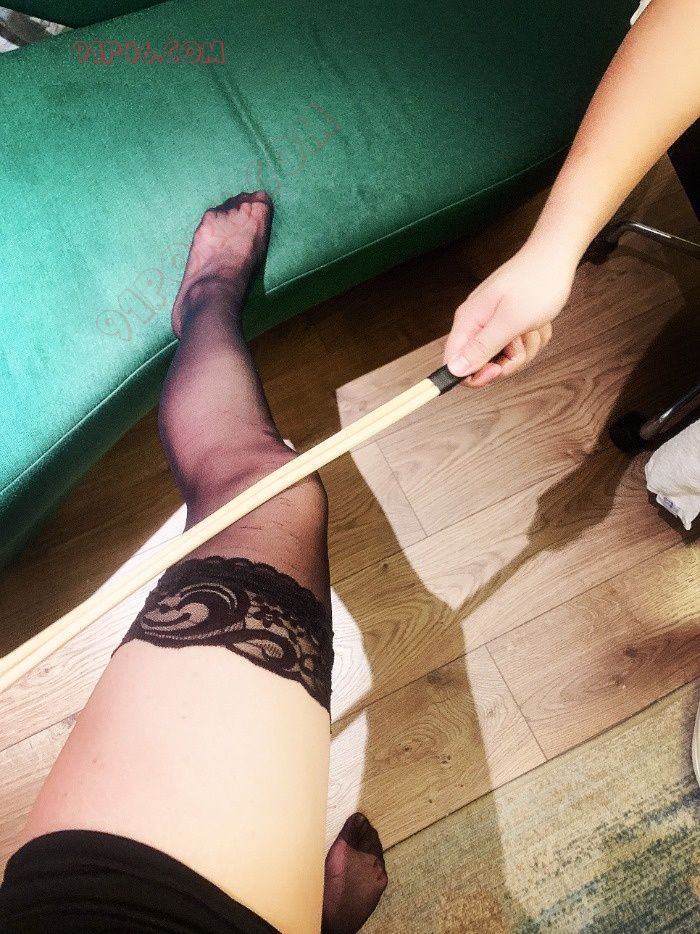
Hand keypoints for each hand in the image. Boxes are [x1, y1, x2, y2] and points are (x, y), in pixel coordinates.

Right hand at [443, 242, 576, 386]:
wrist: (555, 257)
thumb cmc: (536, 283)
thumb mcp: (509, 321)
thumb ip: (481, 347)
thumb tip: (454, 369)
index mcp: (469, 322)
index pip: (454, 364)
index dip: (475, 375)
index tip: (497, 369)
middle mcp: (476, 324)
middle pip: (482, 365)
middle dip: (507, 360)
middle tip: (519, 341)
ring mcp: (493, 323)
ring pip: (504, 357)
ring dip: (524, 348)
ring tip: (531, 326)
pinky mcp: (508, 323)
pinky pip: (517, 347)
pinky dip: (531, 339)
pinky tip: (536, 323)